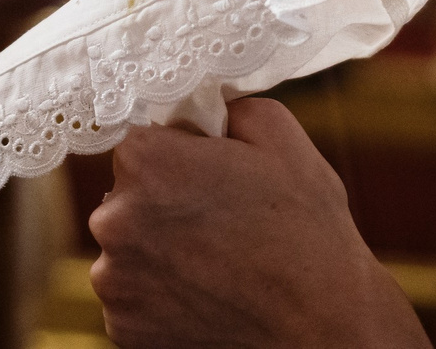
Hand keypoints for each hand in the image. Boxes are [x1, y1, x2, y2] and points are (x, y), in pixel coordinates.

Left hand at [89, 99, 428, 348]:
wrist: (322, 326)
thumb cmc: (305, 232)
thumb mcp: (280, 136)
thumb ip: (227, 108)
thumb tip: (203, 111)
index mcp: (144, 162)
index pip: (141, 142)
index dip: (180, 156)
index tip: (213, 177)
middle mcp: (113, 219)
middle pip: (128, 196)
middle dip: (165, 204)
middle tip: (221, 222)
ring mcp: (115, 281)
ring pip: (130, 249)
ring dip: (161, 251)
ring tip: (219, 263)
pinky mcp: (123, 328)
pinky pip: (135, 296)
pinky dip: (163, 295)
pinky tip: (208, 294)